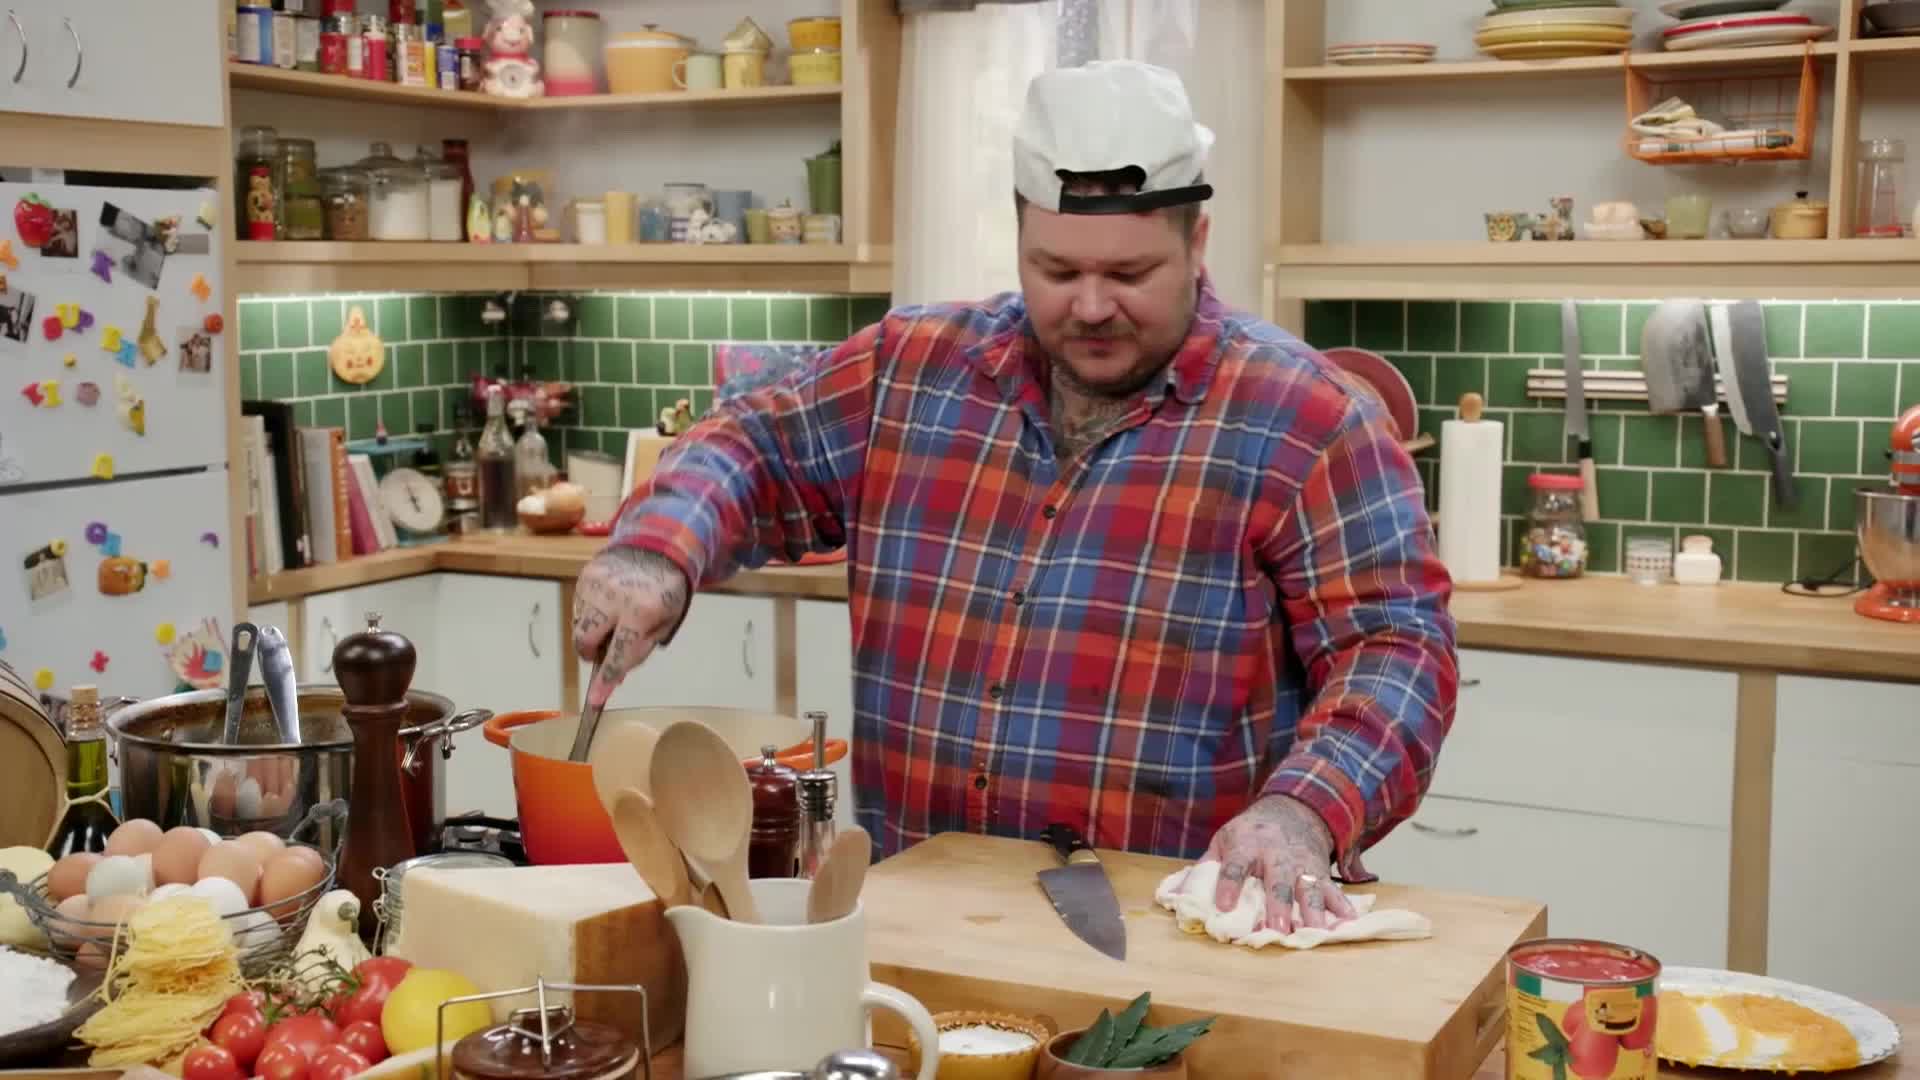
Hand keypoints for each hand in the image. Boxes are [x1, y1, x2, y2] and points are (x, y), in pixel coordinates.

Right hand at [571, 547, 689, 706]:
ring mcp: (596, 584)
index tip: (595, 699)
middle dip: (590, 653)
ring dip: (591, 631)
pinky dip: (589, 613)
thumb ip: (640, 649)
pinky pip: (578, 607)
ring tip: (612, 619)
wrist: (659, 547)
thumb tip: (616, 675)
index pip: (618, 654)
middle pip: (585, 639)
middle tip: (601, 652)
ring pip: (579, 624)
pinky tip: (607, 604)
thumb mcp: (665, 623)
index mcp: (641, 611)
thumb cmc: (666, 591)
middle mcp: (614, 597)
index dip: (606, 680)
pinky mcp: (585, 575)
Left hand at [1204, 795, 1356, 933]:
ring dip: (1314, 911)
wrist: (1293, 810)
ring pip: (1309, 888)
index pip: (1235, 866)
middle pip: (1278, 880)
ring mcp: (1301, 864)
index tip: (1223, 907)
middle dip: (1279, 905)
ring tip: (1317, 932)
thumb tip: (1175, 897)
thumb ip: (1203, 869)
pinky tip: (1348, 923)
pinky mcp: (1320, 872)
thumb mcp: (1223, 841)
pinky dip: (1342, 907)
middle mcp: (1276, 855)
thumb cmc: (1250, 833)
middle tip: (1277, 928)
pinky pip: (1333, 890)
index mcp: (1246, 846)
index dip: (1229, 885)